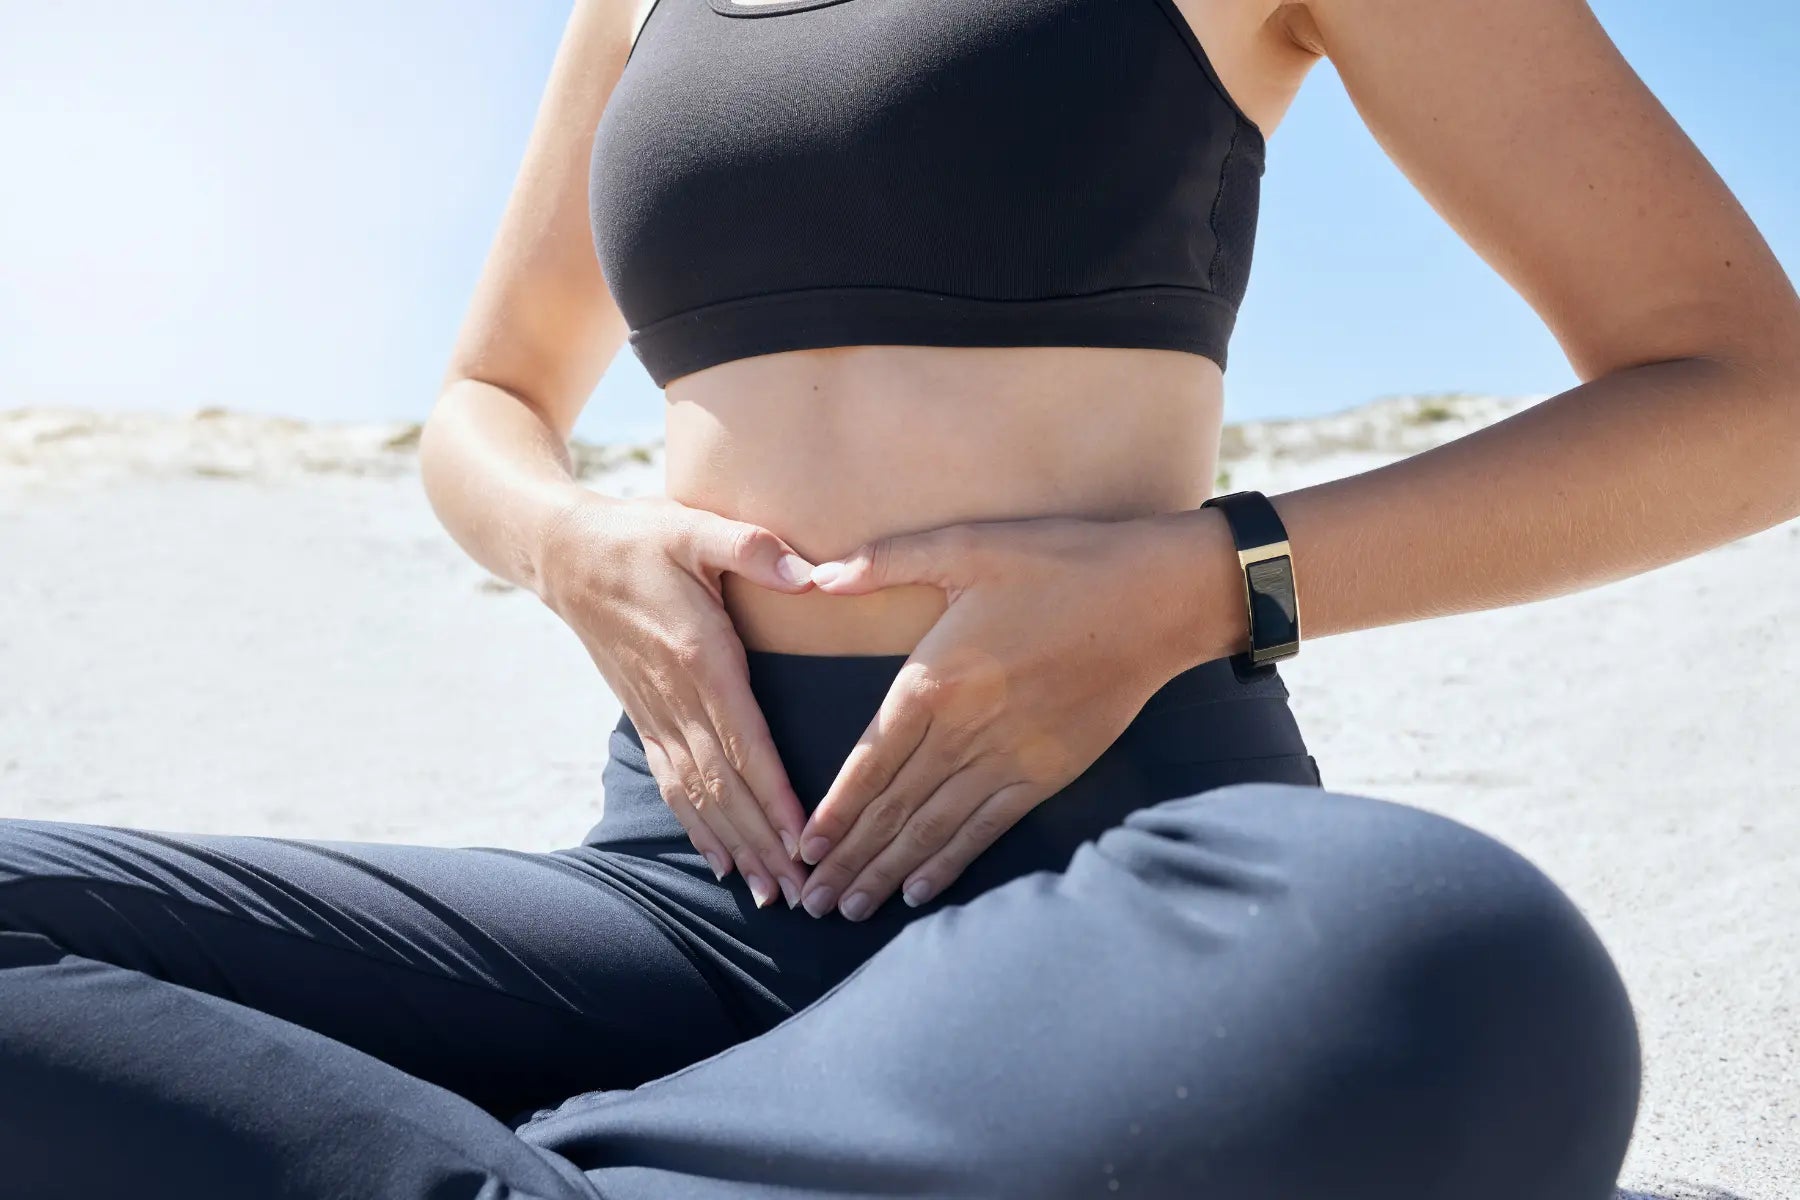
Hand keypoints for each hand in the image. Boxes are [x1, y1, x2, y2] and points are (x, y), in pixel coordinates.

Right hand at [539, 493, 816, 908]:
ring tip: (770, 892)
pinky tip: (721, 862)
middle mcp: (676, 698)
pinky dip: (699, 828)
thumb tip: (811, 573)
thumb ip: (752, 547)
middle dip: (764, 841)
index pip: (744, 741)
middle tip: (803, 891)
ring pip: (699, 796)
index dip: (774, 794)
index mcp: (698, 656)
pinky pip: (673, 783)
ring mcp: (656, 713)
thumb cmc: (638, 535)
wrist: (563, 553)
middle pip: (725, 785)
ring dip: (735, 846)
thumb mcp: (694, 526)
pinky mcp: (644, 717)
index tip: (803, 839)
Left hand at [792, 514, 1210, 919]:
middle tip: (812, 902)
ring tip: (850, 910)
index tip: (803, 848)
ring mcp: (1006, 759)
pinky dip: (950, 862)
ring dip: (887, 871)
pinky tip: (919, 892)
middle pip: (892, 808)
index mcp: (932, 681)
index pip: (867, 762)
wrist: (1152, 600)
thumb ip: (885, 560)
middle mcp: (962, 732)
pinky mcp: (1045, 774)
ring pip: (931, 829)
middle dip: (848, 858)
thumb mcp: (966, 544)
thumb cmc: (1058, 562)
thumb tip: (816, 572)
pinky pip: (985, 829)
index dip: (832, 812)